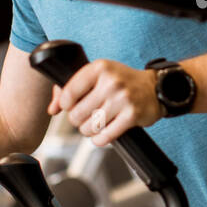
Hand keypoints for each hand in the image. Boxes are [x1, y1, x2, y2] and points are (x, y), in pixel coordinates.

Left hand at [48, 59, 163, 145]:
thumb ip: (69, 88)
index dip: (66, 104)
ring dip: (89, 130)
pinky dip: (100, 139)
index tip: (72, 105)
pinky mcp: (132, 115)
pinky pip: (105, 136)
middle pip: (77, 114)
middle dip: (78, 120)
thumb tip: (52, 109)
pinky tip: (103, 132)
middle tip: (86, 116)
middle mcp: (111, 82)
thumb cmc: (121, 81)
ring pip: (90, 127)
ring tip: (96, 123)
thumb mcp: (97, 76)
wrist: (154, 88)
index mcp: (99, 68)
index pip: (68, 93)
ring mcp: (122, 99)